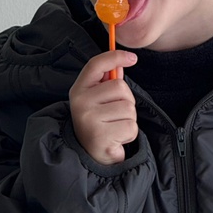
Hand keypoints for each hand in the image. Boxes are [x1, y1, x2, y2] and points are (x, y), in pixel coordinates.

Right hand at [69, 50, 138, 164]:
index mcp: (79, 90)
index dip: (115, 57)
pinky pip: (131, 126)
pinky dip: (129, 134)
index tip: (133, 58)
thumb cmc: (99, 123)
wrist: (91, 156)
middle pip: (121, 87)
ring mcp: (89, 120)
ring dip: (129, 120)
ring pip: (129, 108)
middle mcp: (80, 103)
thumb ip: (109, 82)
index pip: (96, 65)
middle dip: (127, 101)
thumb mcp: (99, 100)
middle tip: (116, 115)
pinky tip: (117, 138)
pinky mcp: (100, 137)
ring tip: (115, 127)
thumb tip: (122, 63)